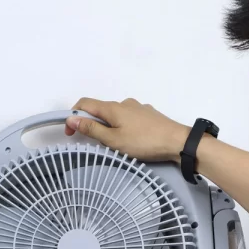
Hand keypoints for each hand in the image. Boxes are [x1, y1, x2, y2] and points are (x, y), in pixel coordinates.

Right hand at [65, 98, 189, 161]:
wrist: (177, 142)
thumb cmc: (144, 142)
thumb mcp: (113, 140)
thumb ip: (92, 129)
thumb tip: (71, 119)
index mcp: (112, 108)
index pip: (85, 103)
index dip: (73, 116)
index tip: (70, 133)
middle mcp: (124, 103)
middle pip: (100, 109)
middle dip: (92, 124)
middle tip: (97, 144)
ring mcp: (138, 108)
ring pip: (116, 115)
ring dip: (109, 126)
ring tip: (117, 145)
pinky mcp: (149, 115)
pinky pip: (129, 118)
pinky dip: (123, 127)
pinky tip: (133, 140)